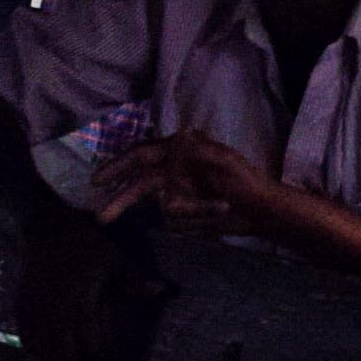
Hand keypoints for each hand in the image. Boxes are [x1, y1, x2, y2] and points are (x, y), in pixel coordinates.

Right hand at [91, 133, 282, 231]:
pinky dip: (201, 217)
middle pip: (139, 185)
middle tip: (102, 217)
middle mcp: (172, 171)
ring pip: (167, 208)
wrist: (261, 208)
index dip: (118, 166)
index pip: (140, 156)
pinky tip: (221, 210)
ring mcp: (177, 193)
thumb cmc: (244, 178)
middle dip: (122, 200)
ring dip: (195, 211)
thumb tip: (174, 139)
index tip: (99, 180)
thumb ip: (197, 149)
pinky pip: (180, 220)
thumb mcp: (223, 158)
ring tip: (221, 206)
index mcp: (177, 151)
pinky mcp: (185, 213)